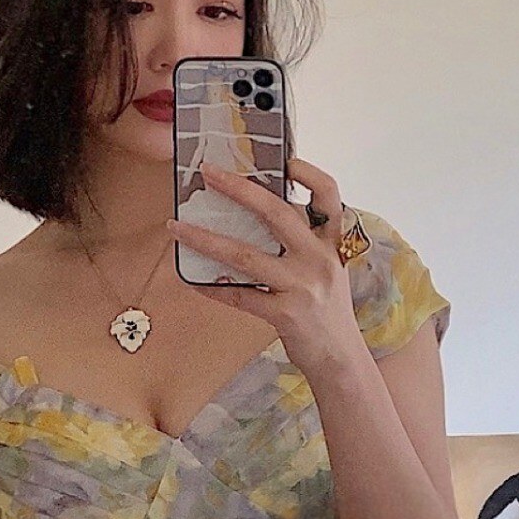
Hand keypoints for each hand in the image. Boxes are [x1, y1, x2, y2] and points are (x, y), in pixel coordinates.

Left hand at [166, 159, 362, 380]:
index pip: (329, 196)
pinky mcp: (285, 314)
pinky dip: (213, 288)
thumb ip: (304, 243)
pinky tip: (193, 281)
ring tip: (177, 228)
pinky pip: (240, 296)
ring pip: (246, 255)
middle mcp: (318, 260)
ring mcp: (301, 287)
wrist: (341, 359)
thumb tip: (260, 216)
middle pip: (277, 214)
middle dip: (240, 189)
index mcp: (331, 244)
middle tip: (209, 173)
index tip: (285, 159)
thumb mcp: (327, 270)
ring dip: (206, 239)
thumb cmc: (328, 312)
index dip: (309, 173)